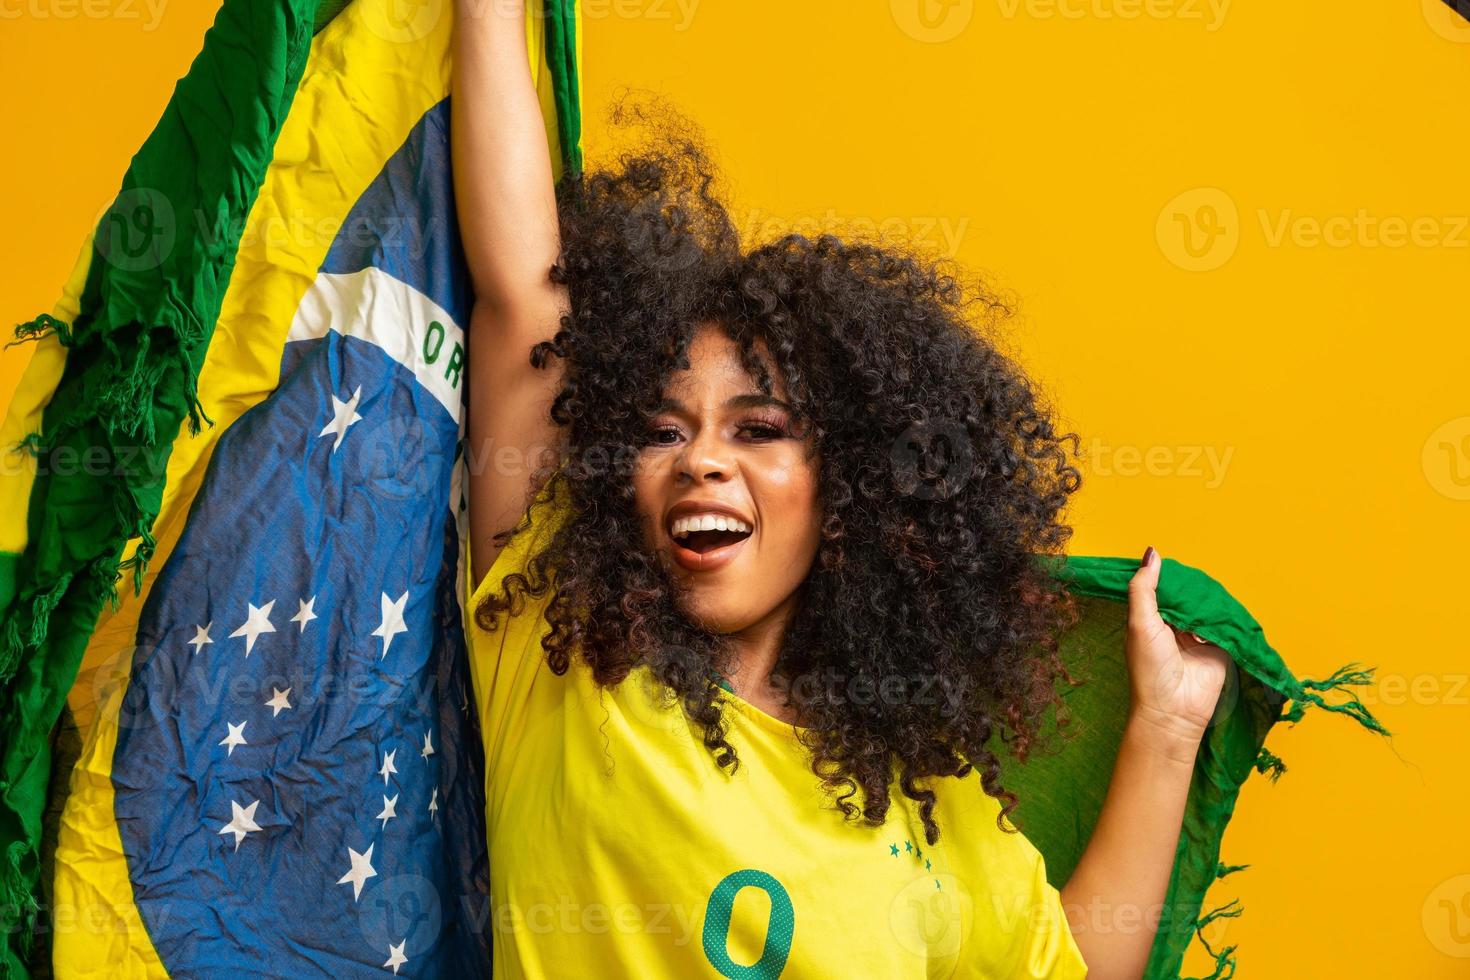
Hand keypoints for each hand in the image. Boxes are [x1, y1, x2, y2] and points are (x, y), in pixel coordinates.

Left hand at [1125, 546, 1230, 746]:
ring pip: (1207, 608)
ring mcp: (1198, 636)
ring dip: (1209, 600)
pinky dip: (1226, 615)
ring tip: (1209, 592)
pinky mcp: (1220, 647)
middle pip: (1187, 596)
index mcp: (1150, 620)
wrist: (1174, 710)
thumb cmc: (1150, 668)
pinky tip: (1224, 605)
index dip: (1167, 576)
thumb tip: (1153, 553)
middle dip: (1191, 587)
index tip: (1173, 561)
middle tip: (1196, 577)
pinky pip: (1226, 624)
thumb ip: (1144, 588)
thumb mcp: (1140, 623)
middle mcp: (1174, 626)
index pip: (1161, 589)